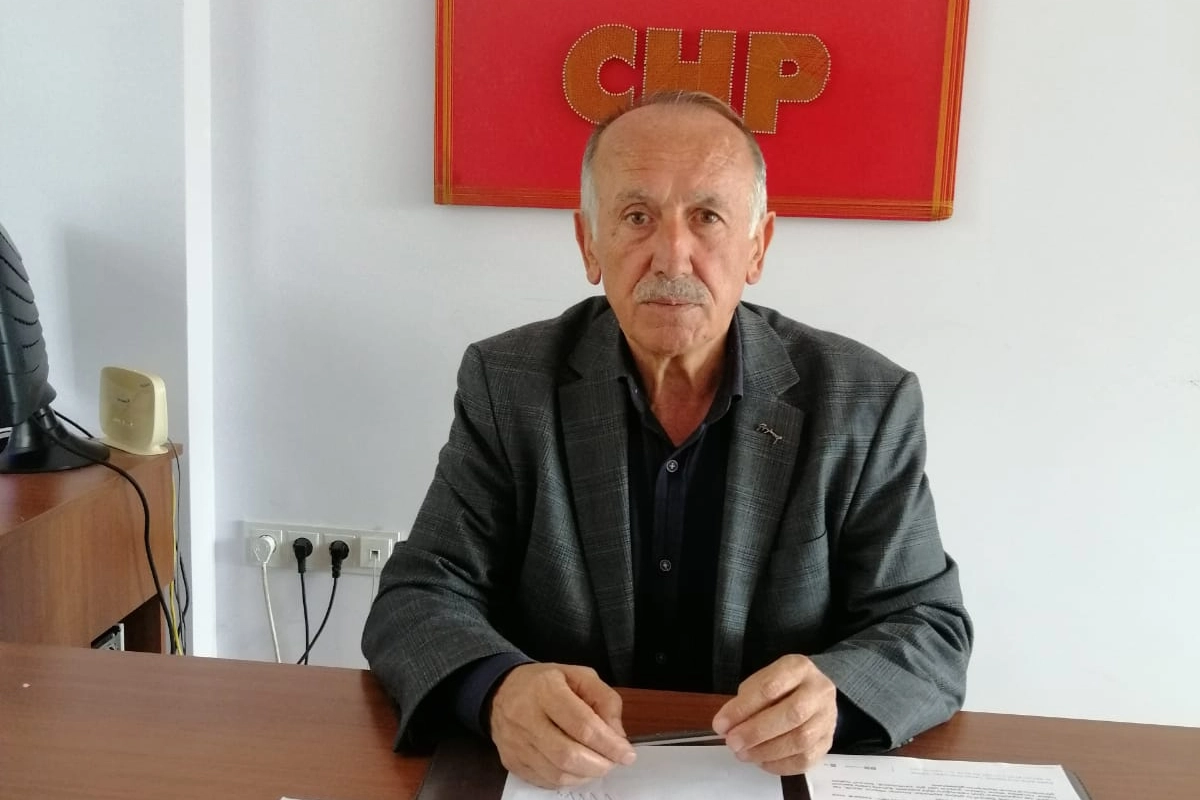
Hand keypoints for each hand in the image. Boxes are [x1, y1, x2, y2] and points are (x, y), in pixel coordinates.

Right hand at [489, 663, 636, 787]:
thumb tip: (617, 735)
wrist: (501, 691)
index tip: (627, 754)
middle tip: (613, 762)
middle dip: (599, 764)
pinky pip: (545, 781)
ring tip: (598, 764)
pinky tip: (578, 769)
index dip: (609, 744)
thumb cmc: (547, 682)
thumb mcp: (580, 676)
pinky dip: (569, 780)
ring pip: (557, 773)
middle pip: (568, 755)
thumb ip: (604, 700)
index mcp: (545, 689)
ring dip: (586, 775)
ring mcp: (516, 743)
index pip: (582, 725)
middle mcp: (526, 717)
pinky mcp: (512, 761)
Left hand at [711, 654, 837, 775]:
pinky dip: (779, 765)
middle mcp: (819, 691)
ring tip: (743, 754)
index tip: (721, 724)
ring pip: (800, 740)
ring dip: (766, 751)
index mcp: (798, 668)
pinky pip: (805, 759)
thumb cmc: (782, 687)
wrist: (814, 693)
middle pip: (791, 714)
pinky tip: (761, 761)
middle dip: (756, 732)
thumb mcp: (762, 681)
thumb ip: (745, 700)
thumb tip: (726, 726)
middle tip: (732, 743)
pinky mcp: (828, 742)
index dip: (743, 708)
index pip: (770, 687)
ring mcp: (827, 718)